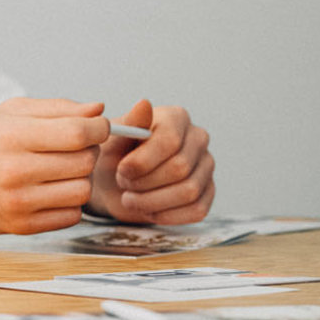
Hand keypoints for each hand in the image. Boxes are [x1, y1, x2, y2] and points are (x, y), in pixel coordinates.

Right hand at [0, 97, 109, 233]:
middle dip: (86, 151)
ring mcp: (18, 202)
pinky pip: (71, 216)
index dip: (98, 128)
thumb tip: (97, 110)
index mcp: (12, 137)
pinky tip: (49, 190)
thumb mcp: (8, 112)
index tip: (97, 127)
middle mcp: (14, 171)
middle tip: (70, 147)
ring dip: (78, 178)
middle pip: (84, 161)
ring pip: (82, 191)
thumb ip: (56, 109)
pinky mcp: (20, 226)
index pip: (78, 133)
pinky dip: (68, 202)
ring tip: (58, 170)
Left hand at [89, 99, 215, 223]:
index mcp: (176, 118)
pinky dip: (166, 215)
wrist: (111, 183)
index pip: (170, 141)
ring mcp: (206, 166)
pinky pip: (196, 210)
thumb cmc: (112, 156)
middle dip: (145, 182)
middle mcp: (197, 139)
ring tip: (131, 197)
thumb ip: (131, 123)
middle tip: (123, 183)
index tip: (123, 170)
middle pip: (180, 168)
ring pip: (189, 191)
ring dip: (152, 200)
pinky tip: (147, 209)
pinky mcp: (207, 193)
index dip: (144, 161)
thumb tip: (144, 104)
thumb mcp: (113, 139)